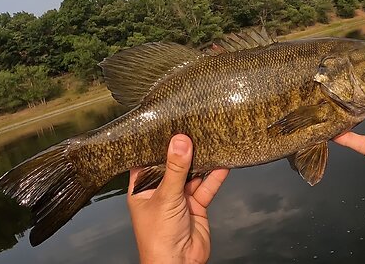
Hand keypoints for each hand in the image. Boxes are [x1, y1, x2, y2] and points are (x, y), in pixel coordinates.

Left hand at [127, 134, 228, 263]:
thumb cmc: (158, 238)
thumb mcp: (165, 197)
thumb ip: (175, 169)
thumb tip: (180, 142)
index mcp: (142, 188)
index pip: (148, 160)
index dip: (157, 144)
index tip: (168, 125)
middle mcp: (161, 191)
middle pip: (174, 164)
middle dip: (184, 150)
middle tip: (194, 129)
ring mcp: (179, 198)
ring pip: (192, 174)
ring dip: (202, 161)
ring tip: (211, 141)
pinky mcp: (196, 205)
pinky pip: (206, 186)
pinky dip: (215, 176)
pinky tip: (222, 164)